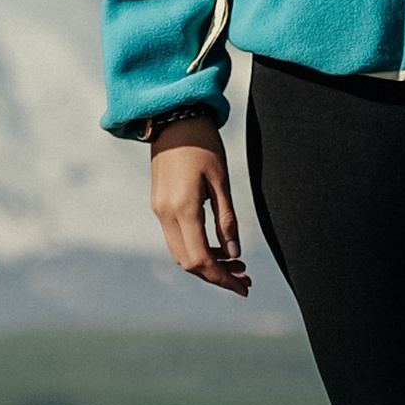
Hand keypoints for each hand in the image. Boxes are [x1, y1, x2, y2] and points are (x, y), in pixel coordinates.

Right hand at [148, 118, 250, 293]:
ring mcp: (159, 210)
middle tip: (245, 278)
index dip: (222, 278)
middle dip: (217, 275)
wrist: (173, 117)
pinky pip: (176, 238)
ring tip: (236, 263)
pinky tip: (217, 246)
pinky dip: (196, 248)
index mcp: (183, 208)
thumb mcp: (221, 180)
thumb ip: (227, 219)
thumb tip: (234, 253)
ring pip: (181, 253)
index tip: (244, 287)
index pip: (201, 259)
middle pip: (188, 263)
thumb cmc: (203, 144)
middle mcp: (165, 214)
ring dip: (206, 263)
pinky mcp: (159, 204)